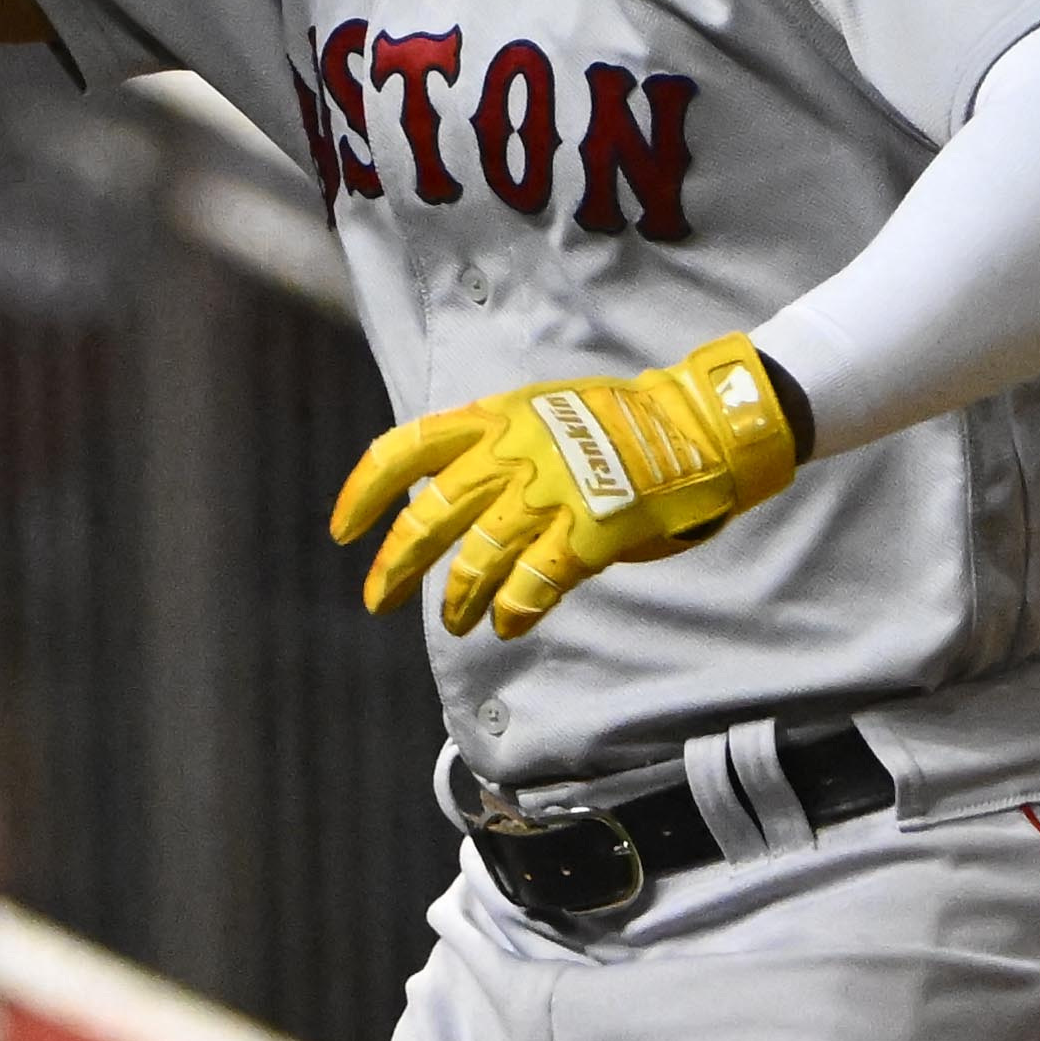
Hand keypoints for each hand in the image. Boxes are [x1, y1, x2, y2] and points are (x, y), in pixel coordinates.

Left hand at [333, 339, 807, 635]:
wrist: (696, 426)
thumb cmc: (621, 426)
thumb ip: (494, 452)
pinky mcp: (589, 531)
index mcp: (494, 418)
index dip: (364, 493)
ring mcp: (551, 492)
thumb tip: (452, 503)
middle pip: (430, 516)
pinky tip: (506, 626)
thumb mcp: (542, 414)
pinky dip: (513, 611)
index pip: (404, 450)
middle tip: (378, 600)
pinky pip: (533, 582)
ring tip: (457, 622)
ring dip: (459, 599)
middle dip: (396, 566)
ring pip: (477, 558)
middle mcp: (513, 453)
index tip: (342, 531)